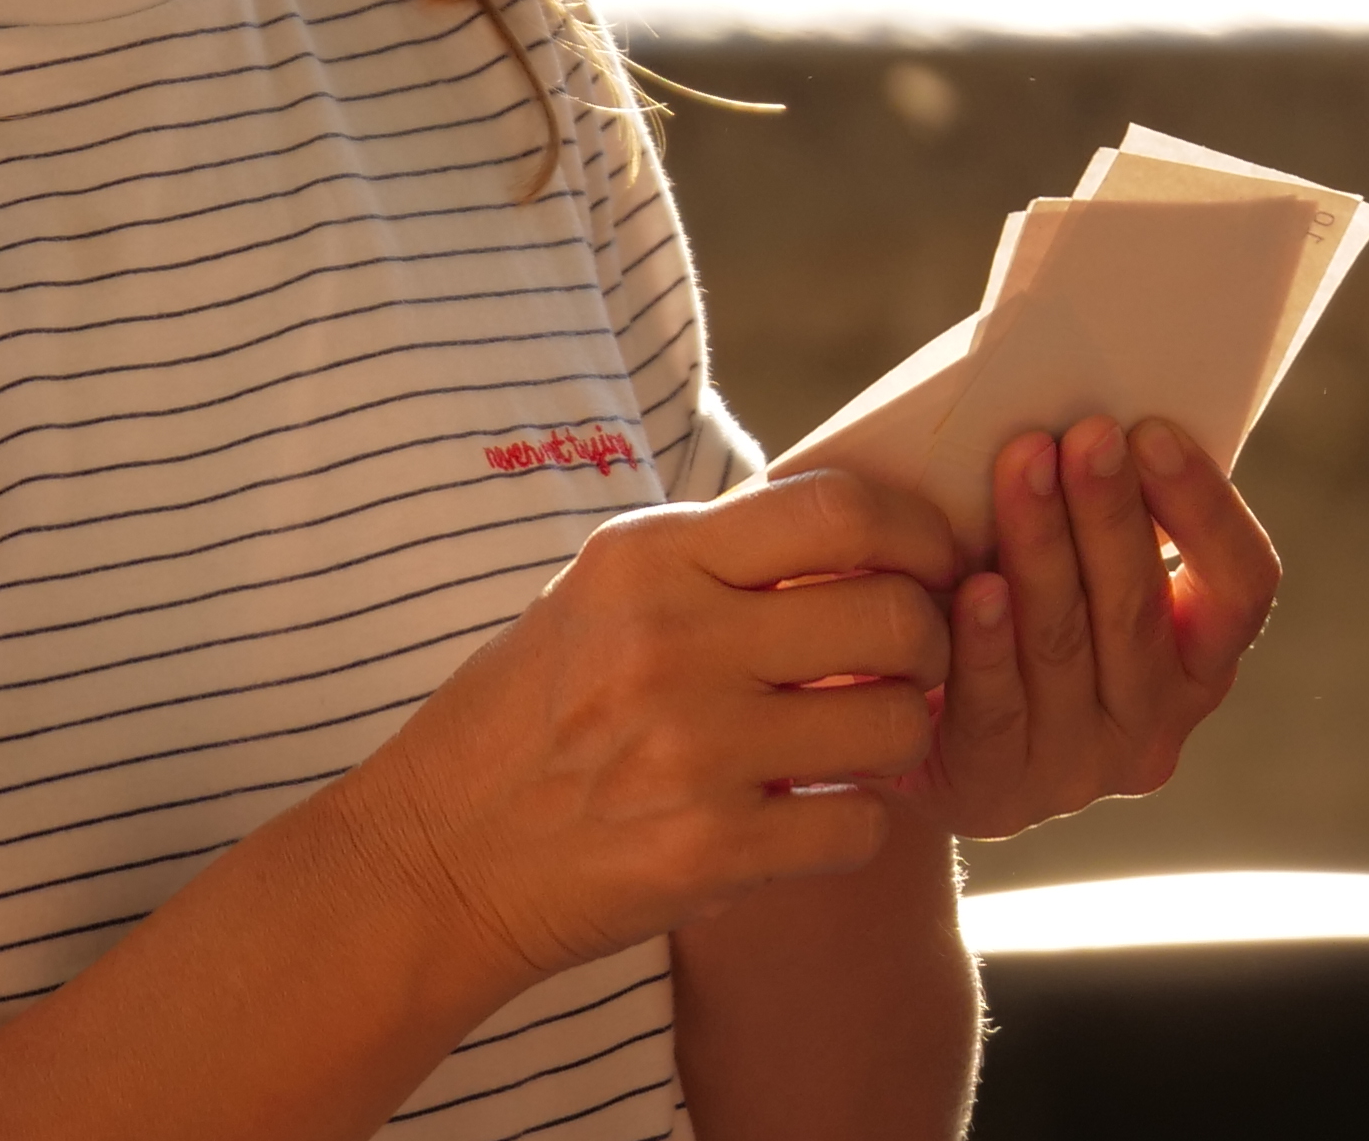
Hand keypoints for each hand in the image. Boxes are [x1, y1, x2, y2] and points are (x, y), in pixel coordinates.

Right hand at [336, 471, 959, 997]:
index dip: (918, 532)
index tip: (934, 563)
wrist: (434, 860)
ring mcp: (692, 750)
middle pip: (891, 612)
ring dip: (901, 735)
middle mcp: (672, 640)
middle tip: (915, 663)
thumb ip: (717, 562)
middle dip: (930, 639)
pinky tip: (814, 818)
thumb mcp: (600, 599)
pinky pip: (860, 826)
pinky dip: (857, 826)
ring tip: (861, 742)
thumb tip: (863, 530)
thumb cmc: (528, 719)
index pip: (839, 508)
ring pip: (896, 721)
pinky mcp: (707, 852)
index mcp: (648, 557)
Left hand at [925, 416, 1279, 840]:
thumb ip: (1096, 508)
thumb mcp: (1067, 562)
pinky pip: (995, 709)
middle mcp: (1154, 724)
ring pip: (1066, 645)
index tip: (1154, 430)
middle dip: (1112, 511)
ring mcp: (1077, 768)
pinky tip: (975, 584)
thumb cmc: (997, 603)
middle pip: (1141, 609)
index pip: (1240, 588)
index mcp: (1199, 659)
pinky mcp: (996, 793)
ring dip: (1045, 546)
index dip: (1207, 509)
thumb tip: (1092, 414)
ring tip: (1021, 464)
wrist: (901, 726)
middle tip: (1085, 432)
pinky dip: (987, 642)